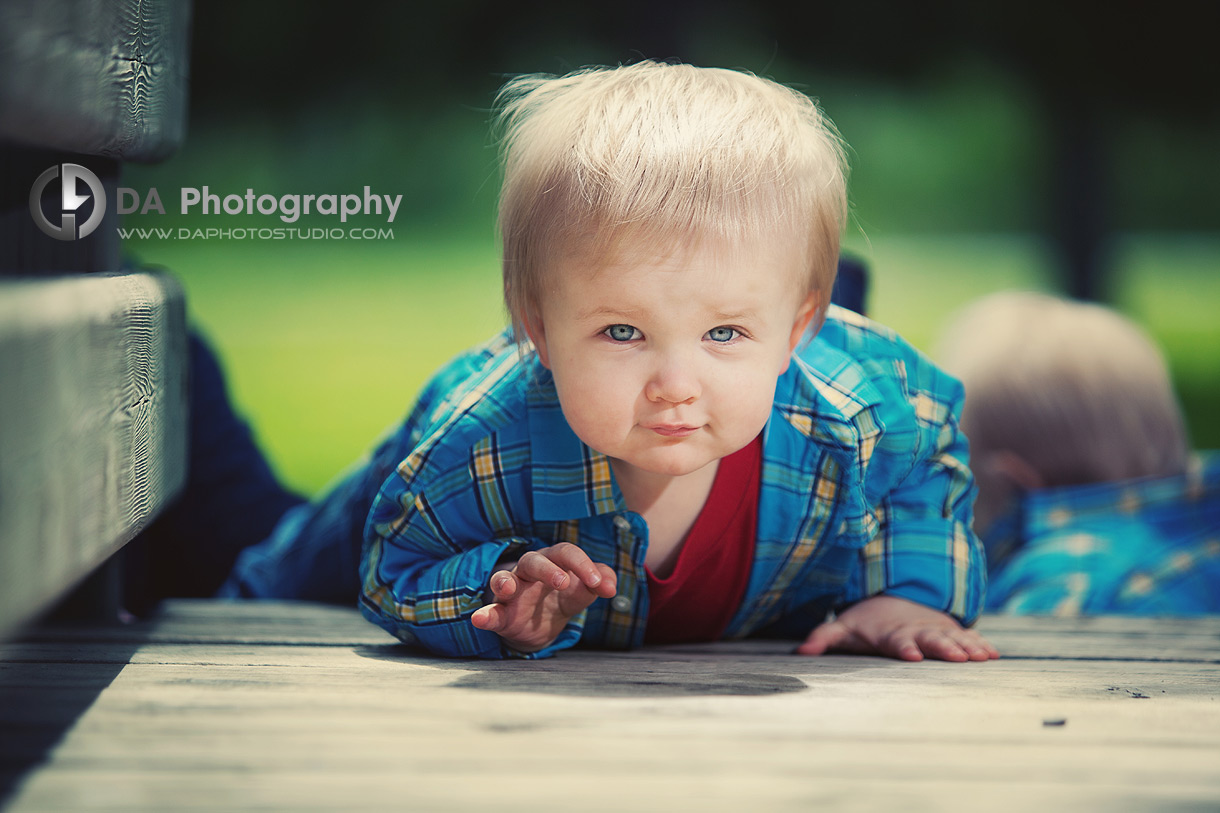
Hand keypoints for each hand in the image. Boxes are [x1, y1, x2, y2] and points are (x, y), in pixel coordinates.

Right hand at [470, 543, 616, 652]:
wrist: (537, 625)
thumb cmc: (559, 597)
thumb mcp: (581, 591)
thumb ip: (598, 583)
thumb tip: (611, 586)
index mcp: (552, 562)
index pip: (565, 553)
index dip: (582, 565)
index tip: (599, 584)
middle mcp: (528, 571)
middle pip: (533, 560)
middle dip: (547, 569)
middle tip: (564, 583)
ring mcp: (511, 592)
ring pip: (503, 579)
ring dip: (504, 582)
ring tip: (507, 589)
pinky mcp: (500, 614)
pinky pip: (490, 611)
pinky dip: (485, 615)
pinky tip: (480, 618)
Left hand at [795, 594, 999, 661]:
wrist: (892, 598)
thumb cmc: (866, 622)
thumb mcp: (843, 628)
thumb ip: (823, 637)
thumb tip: (801, 652)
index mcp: (891, 633)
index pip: (897, 641)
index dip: (904, 648)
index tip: (912, 656)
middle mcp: (916, 631)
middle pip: (931, 640)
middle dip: (944, 648)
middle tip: (958, 658)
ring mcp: (936, 630)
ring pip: (954, 638)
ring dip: (968, 647)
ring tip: (982, 657)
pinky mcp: (950, 632)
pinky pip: (968, 637)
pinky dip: (980, 644)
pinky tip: (993, 655)